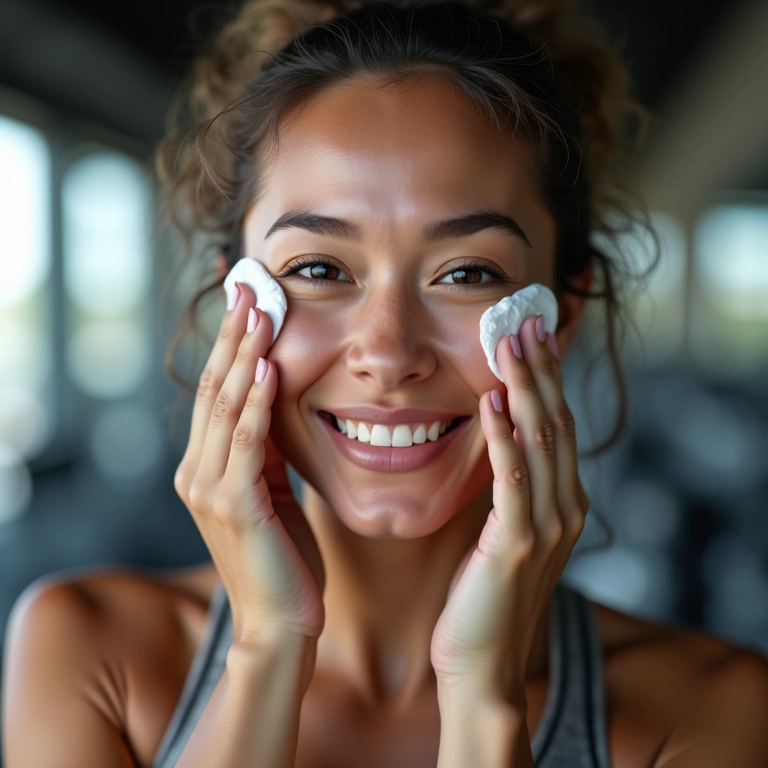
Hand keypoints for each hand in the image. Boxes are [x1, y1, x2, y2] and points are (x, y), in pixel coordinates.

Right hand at [173, 281, 324, 645]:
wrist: (282, 622)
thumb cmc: (282, 558)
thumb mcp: (272, 493)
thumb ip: (265, 451)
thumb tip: (275, 400)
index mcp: (205, 468)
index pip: (214, 393)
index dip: (228, 346)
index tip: (245, 304)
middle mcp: (196, 472)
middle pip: (213, 389)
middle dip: (233, 337)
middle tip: (248, 288)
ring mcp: (209, 489)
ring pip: (225, 408)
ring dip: (242, 356)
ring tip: (259, 311)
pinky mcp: (233, 505)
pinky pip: (247, 442)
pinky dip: (256, 403)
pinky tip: (267, 368)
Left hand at [430, 314, 588, 700]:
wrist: (481, 665)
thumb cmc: (484, 598)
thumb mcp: (504, 533)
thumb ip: (510, 490)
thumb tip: (493, 438)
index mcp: (562, 502)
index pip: (557, 425)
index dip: (547, 377)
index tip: (532, 334)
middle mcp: (565, 508)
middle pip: (556, 422)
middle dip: (540, 369)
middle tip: (524, 320)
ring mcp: (546, 528)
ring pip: (541, 442)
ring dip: (526, 389)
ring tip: (509, 344)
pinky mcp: (516, 547)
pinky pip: (512, 481)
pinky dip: (504, 438)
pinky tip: (491, 403)